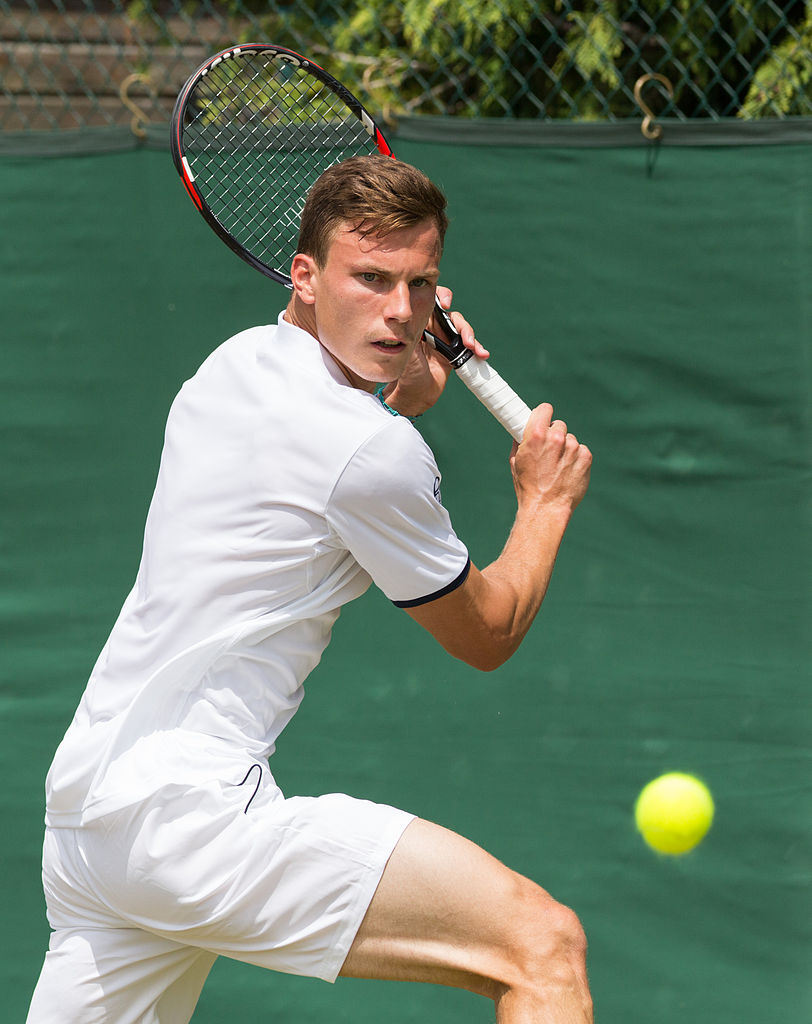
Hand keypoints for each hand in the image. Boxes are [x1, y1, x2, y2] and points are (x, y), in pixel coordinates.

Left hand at [383, 287, 488, 417]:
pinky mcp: (456, 351)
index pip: (432, 301)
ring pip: (463, 329)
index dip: (441, 297)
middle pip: (452, 315)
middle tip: (464, 336)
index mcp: (421, 322)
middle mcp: (434, 327)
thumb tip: (413, 319)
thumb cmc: (407, 373)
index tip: (445, 305)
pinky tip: (482, 354)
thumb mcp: (406, 353)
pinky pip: (470, 345)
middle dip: (461, 323)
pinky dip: (477, 348)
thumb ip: (410, 336)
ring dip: (471, 335)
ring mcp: (447, 339)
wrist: (417, 394)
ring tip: (472, 347)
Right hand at [510, 403, 591, 515]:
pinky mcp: (586, 458)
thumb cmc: (528, 488)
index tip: (544, 420)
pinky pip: (581, 450)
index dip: (543, 415)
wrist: (546, 508)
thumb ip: (519, 443)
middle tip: (549, 451)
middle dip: (554, 435)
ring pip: (570, 439)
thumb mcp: (515, 463)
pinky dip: (576, 458)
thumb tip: (520, 433)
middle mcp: (556, 438)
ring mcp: (573, 448)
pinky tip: (568, 471)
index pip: (545, 409)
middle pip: (558, 425)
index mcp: (536, 436)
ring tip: (558, 467)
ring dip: (566, 449)